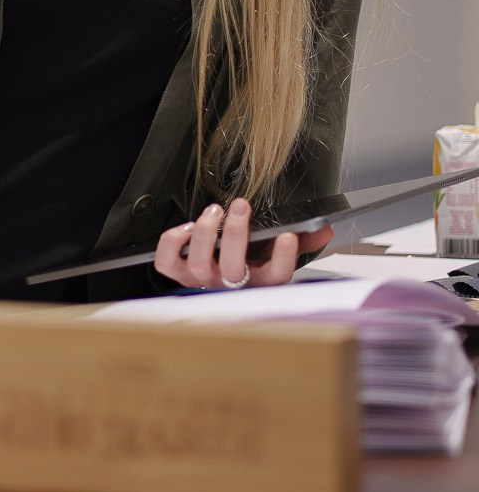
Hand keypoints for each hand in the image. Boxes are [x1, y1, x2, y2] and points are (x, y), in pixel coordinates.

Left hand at [154, 198, 335, 290]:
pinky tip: (186, 227)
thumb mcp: (280, 250)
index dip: (283, 257)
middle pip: (232, 268)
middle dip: (236, 233)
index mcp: (262, 281)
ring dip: (205, 233)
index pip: (277, 276)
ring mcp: (204, 280)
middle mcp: (232, 285)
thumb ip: (304, 240)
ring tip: (215, 211)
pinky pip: (168, 263)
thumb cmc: (253, 260)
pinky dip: (172, 242)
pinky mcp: (181, 273)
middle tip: (242, 206)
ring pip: (198, 264)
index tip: (287, 235)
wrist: (225, 276)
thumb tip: (323, 229)